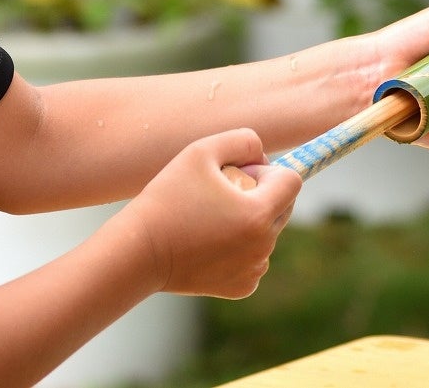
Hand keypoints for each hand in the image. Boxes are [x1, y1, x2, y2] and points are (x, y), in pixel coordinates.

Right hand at [117, 129, 300, 298]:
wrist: (136, 254)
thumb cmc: (166, 199)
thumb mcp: (201, 151)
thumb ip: (243, 141)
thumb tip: (263, 156)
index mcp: (260, 214)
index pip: (292, 181)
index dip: (267, 171)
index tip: (238, 174)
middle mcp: (264, 245)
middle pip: (284, 207)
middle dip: (261, 194)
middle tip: (221, 195)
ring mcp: (254, 270)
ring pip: (269, 232)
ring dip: (251, 221)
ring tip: (211, 220)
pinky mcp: (242, 287)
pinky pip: (255, 258)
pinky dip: (240, 248)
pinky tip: (209, 244)